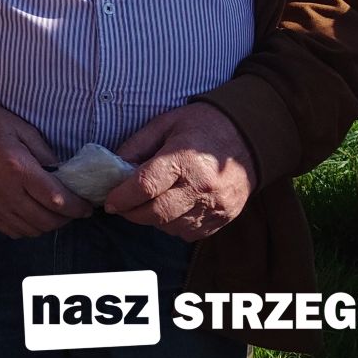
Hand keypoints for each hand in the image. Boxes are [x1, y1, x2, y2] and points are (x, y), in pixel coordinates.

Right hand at [0, 101, 91, 236]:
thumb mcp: (22, 128)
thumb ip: (45, 152)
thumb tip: (63, 173)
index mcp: (18, 168)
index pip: (56, 198)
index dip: (77, 207)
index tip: (87, 207)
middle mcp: (6, 191)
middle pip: (46, 220)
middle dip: (66, 219)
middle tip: (74, 210)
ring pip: (30, 229)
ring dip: (48, 225)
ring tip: (55, 213)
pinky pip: (11, 231)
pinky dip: (28, 229)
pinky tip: (33, 216)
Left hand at [105, 102, 255, 240]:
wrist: (248, 138)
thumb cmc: (202, 126)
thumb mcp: (165, 124)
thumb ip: (137, 145)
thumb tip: (114, 168)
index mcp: (183, 159)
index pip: (145, 186)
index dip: (121, 197)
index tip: (109, 201)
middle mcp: (201, 186)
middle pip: (155, 213)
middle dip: (132, 213)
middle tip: (122, 206)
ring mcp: (214, 206)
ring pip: (170, 227)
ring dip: (152, 220)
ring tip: (148, 203)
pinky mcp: (223, 219)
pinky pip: (189, 234)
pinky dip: (173, 226)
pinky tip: (171, 209)